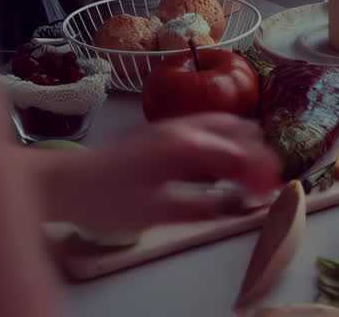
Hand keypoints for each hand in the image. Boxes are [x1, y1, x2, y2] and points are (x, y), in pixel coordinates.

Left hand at [32, 113, 281, 231]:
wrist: (66, 182)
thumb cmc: (106, 198)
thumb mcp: (158, 212)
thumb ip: (202, 207)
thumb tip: (238, 207)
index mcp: (186, 144)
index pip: (241, 153)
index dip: (262, 174)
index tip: (271, 194)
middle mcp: (184, 127)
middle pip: (240, 131)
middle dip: (260, 155)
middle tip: (268, 185)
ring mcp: (174, 126)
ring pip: (226, 125)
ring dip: (246, 145)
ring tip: (253, 174)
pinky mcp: (165, 132)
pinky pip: (210, 128)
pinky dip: (228, 142)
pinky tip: (226, 164)